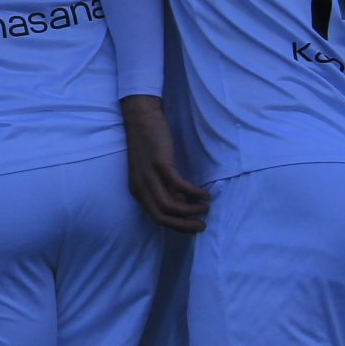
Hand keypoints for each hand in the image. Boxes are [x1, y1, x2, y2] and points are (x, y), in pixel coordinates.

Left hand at [122, 97, 209, 232]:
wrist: (141, 118)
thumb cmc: (148, 145)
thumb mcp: (151, 173)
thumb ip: (163, 189)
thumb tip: (181, 204)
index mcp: (137, 191)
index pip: (156, 218)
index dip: (176, 226)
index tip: (192, 227)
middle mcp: (140, 187)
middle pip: (161, 217)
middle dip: (184, 226)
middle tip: (202, 226)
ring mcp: (149, 176)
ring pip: (169, 205)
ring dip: (190, 211)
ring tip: (206, 208)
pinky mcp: (159, 163)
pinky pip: (178, 185)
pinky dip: (193, 192)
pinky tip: (204, 193)